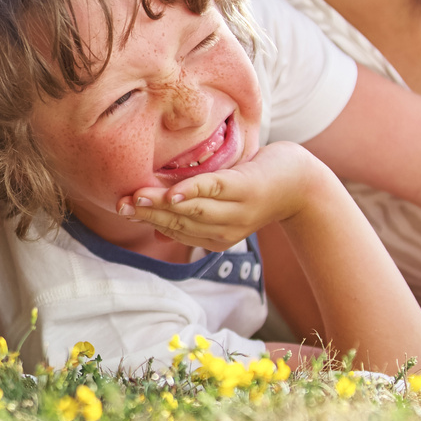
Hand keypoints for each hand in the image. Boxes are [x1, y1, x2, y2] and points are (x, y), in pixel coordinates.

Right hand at [120, 142, 320, 250]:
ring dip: (163, 205)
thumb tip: (154, 230)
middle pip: (178, 222)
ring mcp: (237, 211)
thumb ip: (189, 216)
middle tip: (121, 204)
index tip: (120, 207)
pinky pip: (216, 190)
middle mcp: (224, 231)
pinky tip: (173, 193)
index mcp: (214, 237)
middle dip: (148, 214)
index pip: (173, 229)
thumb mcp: (220, 206)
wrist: (300, 182)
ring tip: (138, 196)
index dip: (146, 219)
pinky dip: (193, 191)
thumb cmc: (253, 187)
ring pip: (193, 210)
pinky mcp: (248, 188)